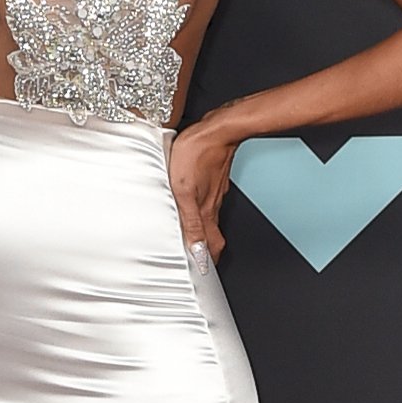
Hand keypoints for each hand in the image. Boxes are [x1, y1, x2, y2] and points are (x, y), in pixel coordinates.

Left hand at [169, 119, 239, 274]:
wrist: (217, 129)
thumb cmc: (197, 154)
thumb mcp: (184, 190)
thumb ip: (190, 221)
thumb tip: (197, 250)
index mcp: (207, 210)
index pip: (212, 245)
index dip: (209, 261)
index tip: (205, 272)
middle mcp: (214, 204)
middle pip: (213, 234)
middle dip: (207, 250)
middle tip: (199, 260)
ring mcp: (215, 191)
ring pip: (211, 218)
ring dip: (204, 231)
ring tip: (193, 239)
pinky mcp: (213, 179)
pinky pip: (209, 202)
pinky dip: (202, 212)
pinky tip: (193, 206)